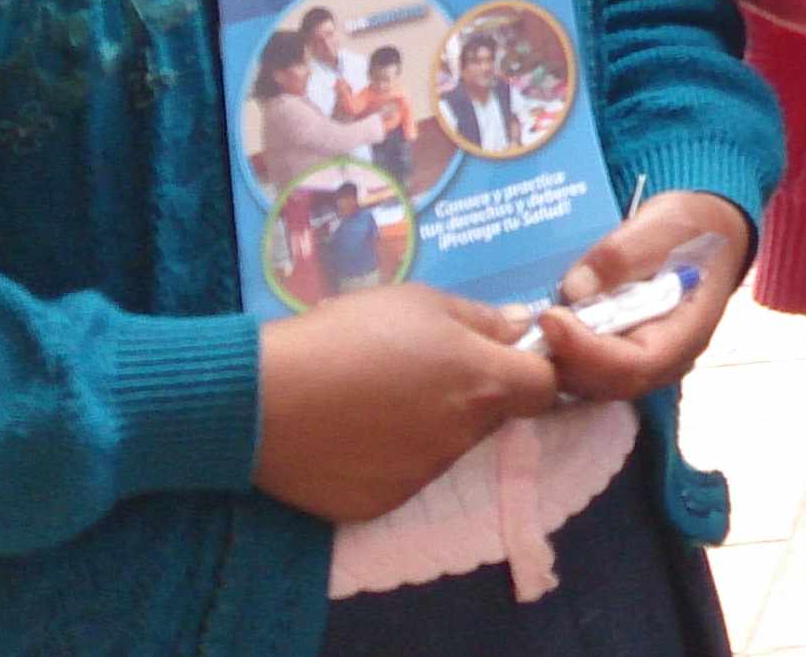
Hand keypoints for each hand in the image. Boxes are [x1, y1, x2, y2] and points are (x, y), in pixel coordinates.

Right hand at [254, 285, 558, 523]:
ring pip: (447, 446)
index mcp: (483, 382)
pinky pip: (402, 475)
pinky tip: (350, 432)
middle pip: (492, 416)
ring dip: (428, 424)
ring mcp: (423, 474)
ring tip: (372, 397)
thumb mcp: (418, 302)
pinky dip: (386, 456)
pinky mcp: (383, 503)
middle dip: (472, 393)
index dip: (530, 368)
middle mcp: (463, 435)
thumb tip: (521, 327)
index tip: (500, 356)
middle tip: (419, 369)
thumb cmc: (346, 334)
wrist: (261, 398)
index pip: (544, 386)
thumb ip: (479, 319)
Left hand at [532, 190, 754, 405]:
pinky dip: (563, 356)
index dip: (589, 350)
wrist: (706, 233)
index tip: (552, 318)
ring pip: (596, 384)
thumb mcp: (662, 225)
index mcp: (688, 330)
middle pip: (612, 382)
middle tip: (536, 322)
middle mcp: (668, 358)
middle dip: (567, 359)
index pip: (638, 363)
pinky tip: (546, 328)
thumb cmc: (690, 228)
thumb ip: (622, 254)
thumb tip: (575, 289)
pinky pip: (590, 371)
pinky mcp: (624, 355)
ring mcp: (645, 362)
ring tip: (536, 325)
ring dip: (561, 361)